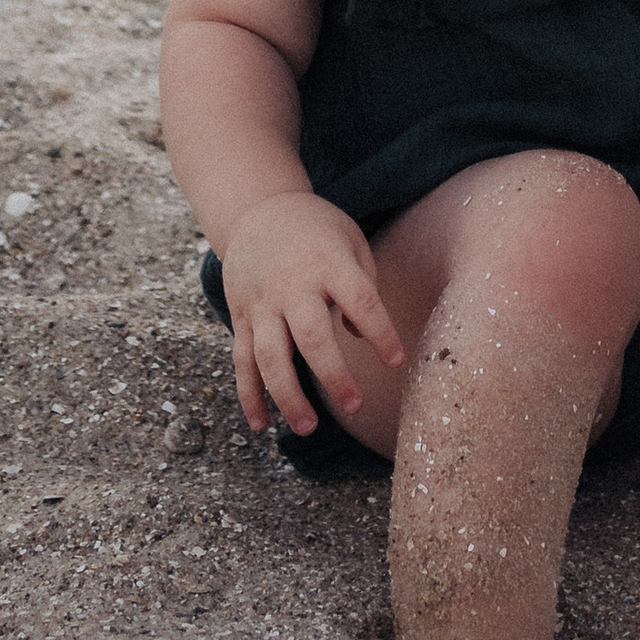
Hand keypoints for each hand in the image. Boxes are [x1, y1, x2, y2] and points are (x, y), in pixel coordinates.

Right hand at [216, 188, 404, 439]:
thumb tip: (356, 335)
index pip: (361, 300)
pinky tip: (260, 425)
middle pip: (312, 337)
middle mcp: (294, 285)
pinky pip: (242, 361)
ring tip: (307, 428)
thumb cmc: (319, 231)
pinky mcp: (241, 317)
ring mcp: (262, 303)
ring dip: (288, 396)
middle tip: (354, 406)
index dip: (380, 332)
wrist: (259, 211)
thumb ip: (363, 284)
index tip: (397, 361)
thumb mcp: (350, 241)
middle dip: (333, 376)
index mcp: (330, 262)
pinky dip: (248, 395)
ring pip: (271, 357)